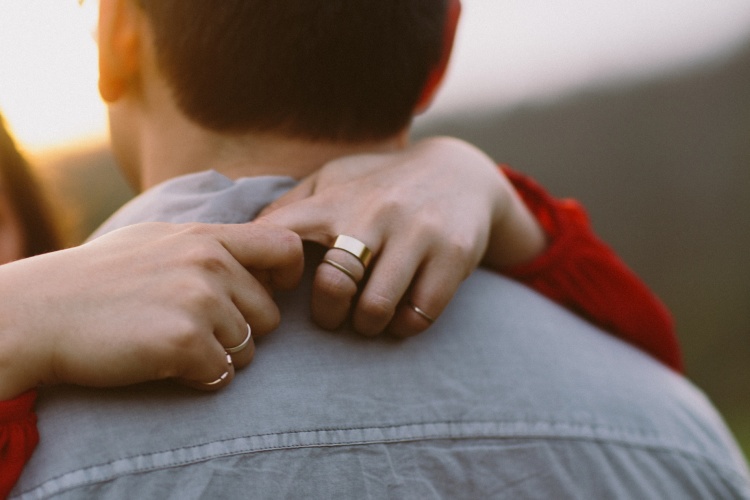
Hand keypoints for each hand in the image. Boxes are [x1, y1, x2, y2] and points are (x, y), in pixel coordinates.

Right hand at [0, 221, 302, 398]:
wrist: (38, 312)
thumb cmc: (95, 280)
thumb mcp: (155, 242)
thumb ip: (208, 246)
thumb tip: (254, 257)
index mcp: (206, 237)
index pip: (286, 248)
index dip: (288, 278)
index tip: (267, 294)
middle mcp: (210, 263)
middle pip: (270, 315)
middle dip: (243, 332)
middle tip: (197, 332)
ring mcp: (199, 300)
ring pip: (248, 349)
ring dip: (220, 357)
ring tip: (172, 345)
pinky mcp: (185, 341)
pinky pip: (222, 374)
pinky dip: (199, 378)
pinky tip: (163, 362)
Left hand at [257, 137, 545, 336]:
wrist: (462, 173)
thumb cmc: (380, 186)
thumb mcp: (334, 179)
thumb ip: (291, 208)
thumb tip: (242, 244)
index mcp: (336, 199)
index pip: (281, 237)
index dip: (267, 275)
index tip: (280, 289)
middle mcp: (375, 213)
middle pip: (332, 284)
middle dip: (328, 314)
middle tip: (335, 316)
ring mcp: (417, 233)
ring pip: (376, 308)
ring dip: (367, 325)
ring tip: (369, 318)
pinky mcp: (453, 254)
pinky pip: (420, 314)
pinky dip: (405, 327)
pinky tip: (403, 315)